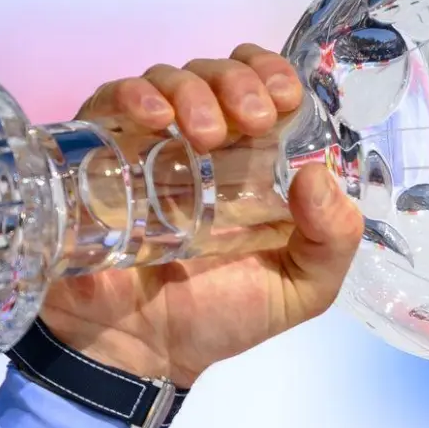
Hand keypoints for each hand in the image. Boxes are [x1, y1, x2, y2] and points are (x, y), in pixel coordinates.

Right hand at [38, 44, 363, 388]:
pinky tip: (155, 118)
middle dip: (239, 80)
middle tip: (252, 118)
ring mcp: (148, 146)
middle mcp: (202, 143)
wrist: (142, 354)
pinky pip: (109, 102)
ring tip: (205, 134)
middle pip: (218, 73)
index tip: (285, 98)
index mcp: (255, 161)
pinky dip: (135, 95)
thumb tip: (319, 174)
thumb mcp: (302, 288)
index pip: (264, 86)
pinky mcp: (97, 156)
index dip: (274, 75)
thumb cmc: (221, 316)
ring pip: (169, 78)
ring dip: (193, 89)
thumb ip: (331, 241)